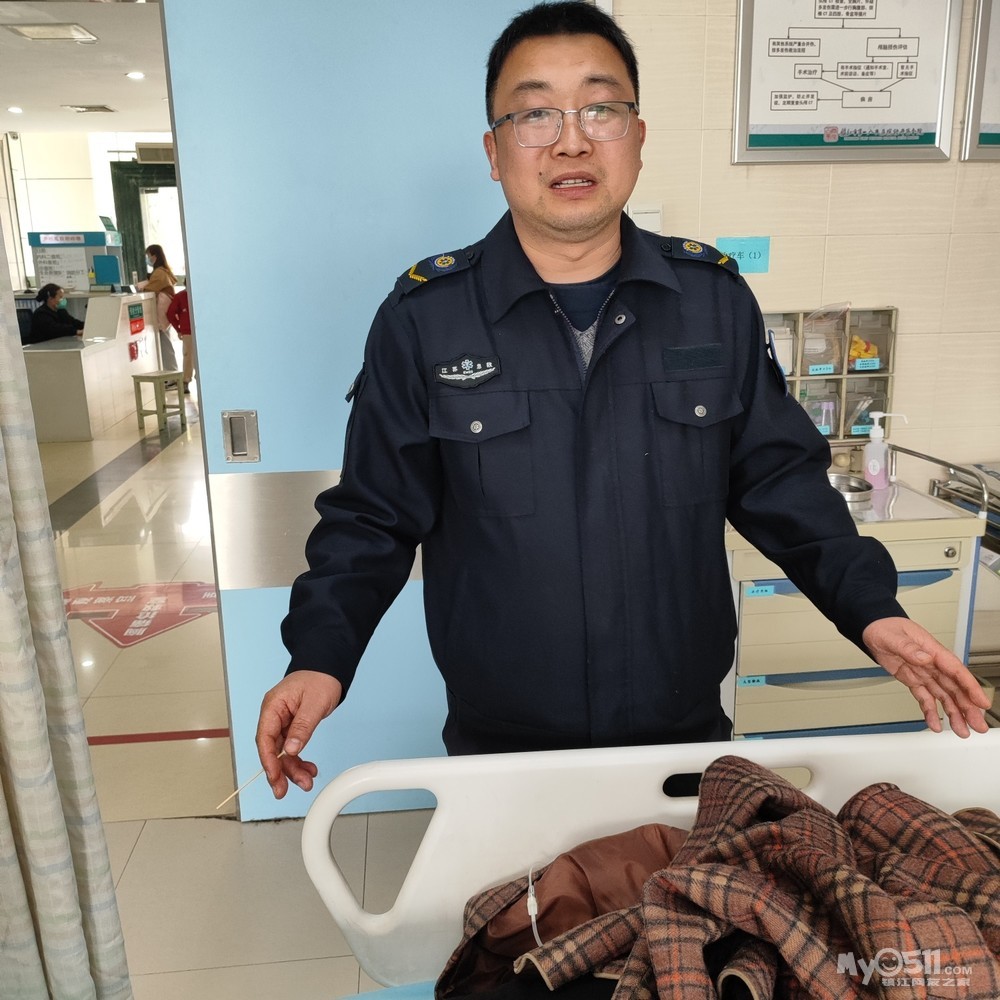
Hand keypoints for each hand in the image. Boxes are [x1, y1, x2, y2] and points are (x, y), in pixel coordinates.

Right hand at [255, 671, 342, 797]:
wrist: (329, 668)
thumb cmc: (320, 678)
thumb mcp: (314, 703)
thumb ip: (302, 727)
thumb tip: (290, 750)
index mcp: (273, 706)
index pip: (264, 738)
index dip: (268, 761)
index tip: (275, 778)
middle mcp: (274, 715)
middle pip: (271, 749)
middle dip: (279, 771)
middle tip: (284, 791)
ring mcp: (282, 721)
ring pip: (282, 752)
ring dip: (292, 769)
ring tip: (306, 782)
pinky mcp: (291, 726)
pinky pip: (291, 747)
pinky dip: (299, 759)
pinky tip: (309, 769)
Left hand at [863, 617, 989, 736]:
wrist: (874, 630)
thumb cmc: (885, 628)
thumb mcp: (893, 636)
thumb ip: (908, 647)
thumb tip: (924, 657)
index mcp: (932, 651)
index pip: (956, 671)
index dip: (971, 687)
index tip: (981, 702)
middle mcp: (932, 664)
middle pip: (955, 688)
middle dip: (968, 707)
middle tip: (977, 725)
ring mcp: (925, 674)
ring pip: (944, 696)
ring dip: (954, 714)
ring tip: (961, 730)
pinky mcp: (914, 681)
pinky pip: (925, 698)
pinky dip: (931, 712)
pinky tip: (935, 724)